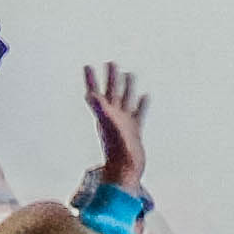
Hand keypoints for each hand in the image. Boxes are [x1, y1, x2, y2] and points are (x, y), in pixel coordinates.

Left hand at [82, 62, 149, 195]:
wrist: (126, 171)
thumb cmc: (117, 150)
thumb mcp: (108, 126)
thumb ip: (100, 110)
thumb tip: (90, 95)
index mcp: (105, 114)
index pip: (96, 92)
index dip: (91, 79)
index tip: (87, 66)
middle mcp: (113, 116)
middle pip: (112, 92)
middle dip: (111, 77)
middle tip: (110, 62)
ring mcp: (125, 123)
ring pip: (126, 100)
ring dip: (127, 87)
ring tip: (129, 73)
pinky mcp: (135, 130)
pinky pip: (139, 113)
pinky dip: (142, 104)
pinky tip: (146, 96)